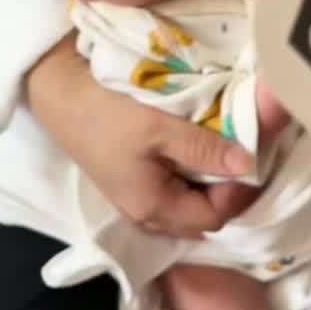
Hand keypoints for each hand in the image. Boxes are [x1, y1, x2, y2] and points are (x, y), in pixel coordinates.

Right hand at [26, 33, 253, 237]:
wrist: (59, 93)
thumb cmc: (108, 111)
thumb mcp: (160, 128)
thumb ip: (204, 149)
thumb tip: (249, 165)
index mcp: (154, 208)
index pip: (214, 216)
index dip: (238, 190)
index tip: (251, 154)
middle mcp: (144, 214)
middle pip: (200, 215)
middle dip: (225, 187)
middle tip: (241, 148)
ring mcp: (133, 199)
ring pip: (185, 202)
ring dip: (206, 178)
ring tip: (220, 144)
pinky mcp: (128, 180)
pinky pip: (170, 188)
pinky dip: (188, 172)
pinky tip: (192, 145)